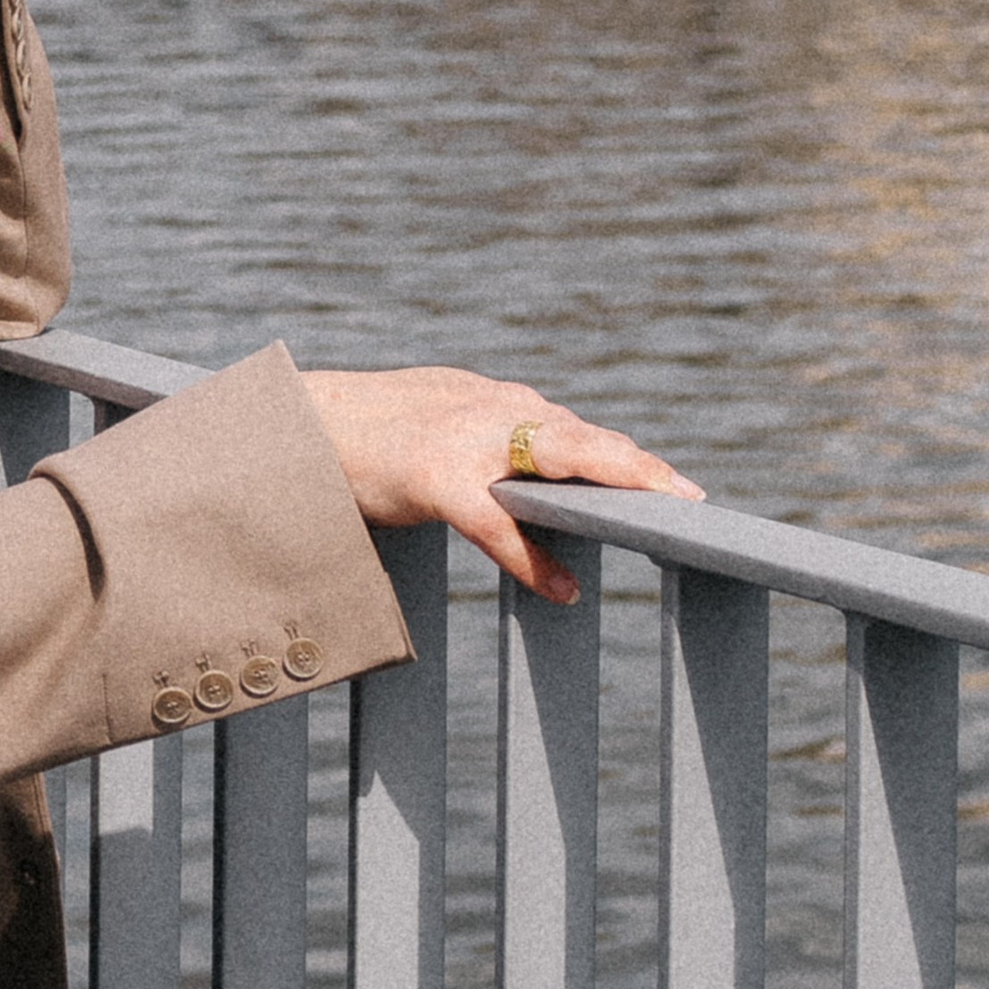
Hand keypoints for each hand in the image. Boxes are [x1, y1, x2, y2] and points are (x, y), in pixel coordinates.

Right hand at [297, 366, 701, 604]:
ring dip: (613, 492)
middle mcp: (490, 410)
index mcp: (494, 401)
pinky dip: (531, 558)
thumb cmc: (367, 436)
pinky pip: (497, 522)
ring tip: (658, 521)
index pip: (577, 430)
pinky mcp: (434, 476)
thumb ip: (491, 444)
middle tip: (691, 500)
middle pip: (584, 439)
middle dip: (642, 470)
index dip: (629, 459)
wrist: (297, 426)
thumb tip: (536, 479)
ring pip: (558, 462)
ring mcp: (465, 440)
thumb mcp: (441, 426)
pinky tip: (560, 588)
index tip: (676, 485)